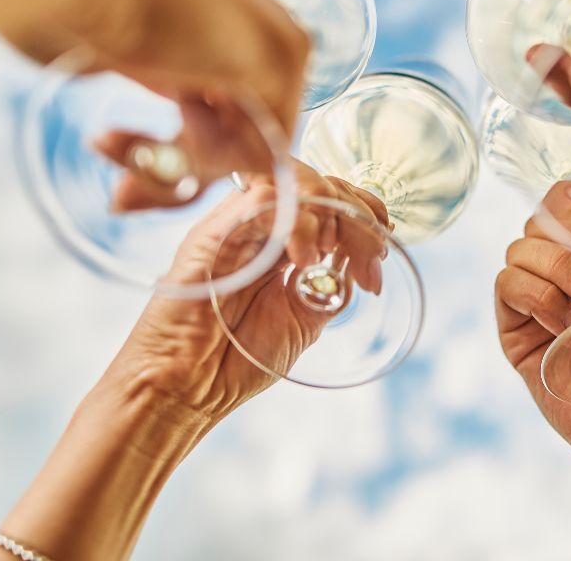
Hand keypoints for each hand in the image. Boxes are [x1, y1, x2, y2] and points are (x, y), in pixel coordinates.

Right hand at [104, 161, 388, 425]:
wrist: (185, 390)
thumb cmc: (236, 359)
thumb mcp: (305, 318)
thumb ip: (331, 284)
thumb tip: (366, 257)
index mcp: (281, 240)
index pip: (329, 196)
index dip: (363, 209)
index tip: (385, 243)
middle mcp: (259, 224)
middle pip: (317, 180)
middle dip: (356, 210)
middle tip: (372, 256)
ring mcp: (235, 224)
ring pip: (293, 180)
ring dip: (329, 210)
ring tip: (335, 254)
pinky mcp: (212, 232)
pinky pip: (261, 199)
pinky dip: (295, 220)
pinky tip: (305, 259)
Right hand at [495, 175, 570, 489]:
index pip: (562, 204)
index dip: (570, 194)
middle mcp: (560, 273)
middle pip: (538, 220)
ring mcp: (537, 302)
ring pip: (520, 249)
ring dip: (562, 266)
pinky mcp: (517, 334)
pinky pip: (508, 287)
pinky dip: (539, 294)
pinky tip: (568, 321)